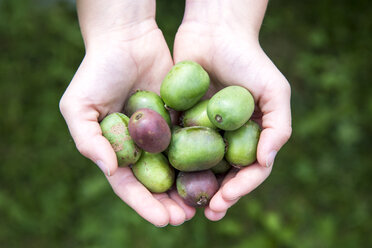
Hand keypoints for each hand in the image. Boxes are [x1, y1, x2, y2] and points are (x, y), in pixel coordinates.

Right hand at [59, 0, 194, 225]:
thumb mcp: (79, 105)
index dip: (144, 204)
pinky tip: (215, 172)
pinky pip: (191, 141)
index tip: (163, 220)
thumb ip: (88, 140)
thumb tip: (111, 171)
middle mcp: (139, 145)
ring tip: (203, 204)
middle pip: (155, 181)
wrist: (127, 37)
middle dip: (169, 203)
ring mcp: (160, 132)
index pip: (129, 184)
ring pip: (176, 166)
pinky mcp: (178, 117)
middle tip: (186, 218)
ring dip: (188, 186)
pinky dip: (201, 158)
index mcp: (115, 149)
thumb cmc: (98, 70)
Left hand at [174, 0, 291, 220]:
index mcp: (252, 136)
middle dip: (217, 196)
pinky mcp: (180, 121)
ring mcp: (204, 131)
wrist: (214, 32)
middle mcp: (228, 138)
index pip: (250, 171)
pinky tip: (165, 178)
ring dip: (193, 188)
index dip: (241, 189)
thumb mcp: (275, 90)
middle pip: (224, 175)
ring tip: (185, 205)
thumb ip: (278, 126)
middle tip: (207, 213)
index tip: (226, 200)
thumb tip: (265, 162)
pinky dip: (172, 164)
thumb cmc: (248, 59)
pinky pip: (176, 146)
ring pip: (198, 167)